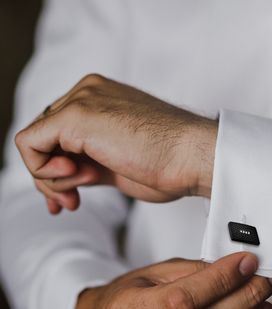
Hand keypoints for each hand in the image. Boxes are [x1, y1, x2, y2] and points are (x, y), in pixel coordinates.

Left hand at [15, 74, 217, 213]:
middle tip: (72, 202)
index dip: (56, 170)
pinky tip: (76, 181)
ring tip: (80, 193)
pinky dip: (43, 172)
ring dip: (51, 179)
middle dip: (52, 179)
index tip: (72, 198)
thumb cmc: (170, 165)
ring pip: (34, 143)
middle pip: (44, 138)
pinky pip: (29, 145)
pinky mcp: (75, 116)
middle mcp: (87, 94)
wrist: (193, 158)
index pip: (57, 133)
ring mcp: (81, 101)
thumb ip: (89, 164)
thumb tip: (65, 178)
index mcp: (100, 100)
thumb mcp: (119, 165)